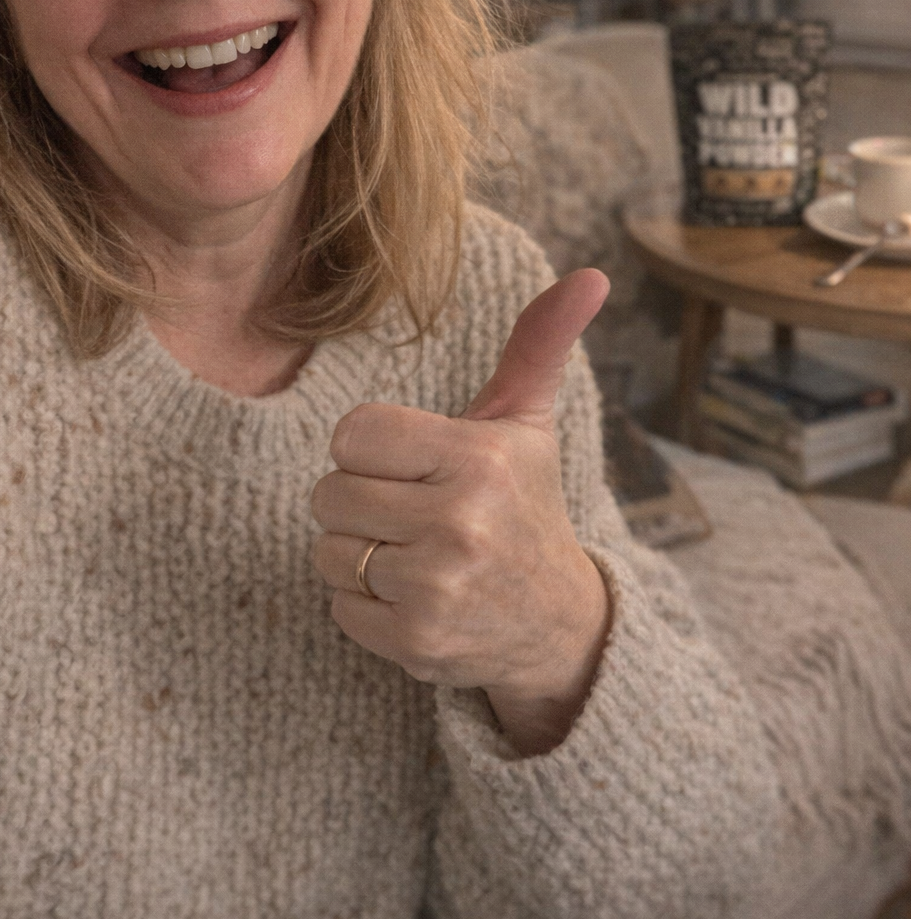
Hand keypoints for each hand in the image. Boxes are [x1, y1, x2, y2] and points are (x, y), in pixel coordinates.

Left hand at [310, 268, 612, 755]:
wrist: (558, 626)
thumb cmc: (525, 506)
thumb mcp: (527, 425)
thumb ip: (538, 345)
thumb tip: (590, 275)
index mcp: (478, 459)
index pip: (351, 434)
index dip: (370, 449)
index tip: (411, 465)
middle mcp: (460, 523)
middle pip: (329, 494)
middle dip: (360, 502)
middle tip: (412, 514)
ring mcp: (437, 588)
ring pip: (328, 552)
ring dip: (357, 555)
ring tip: (413, 555)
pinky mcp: (416, 643)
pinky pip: (339, 606)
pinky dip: (364, 605)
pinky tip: (413, 597)